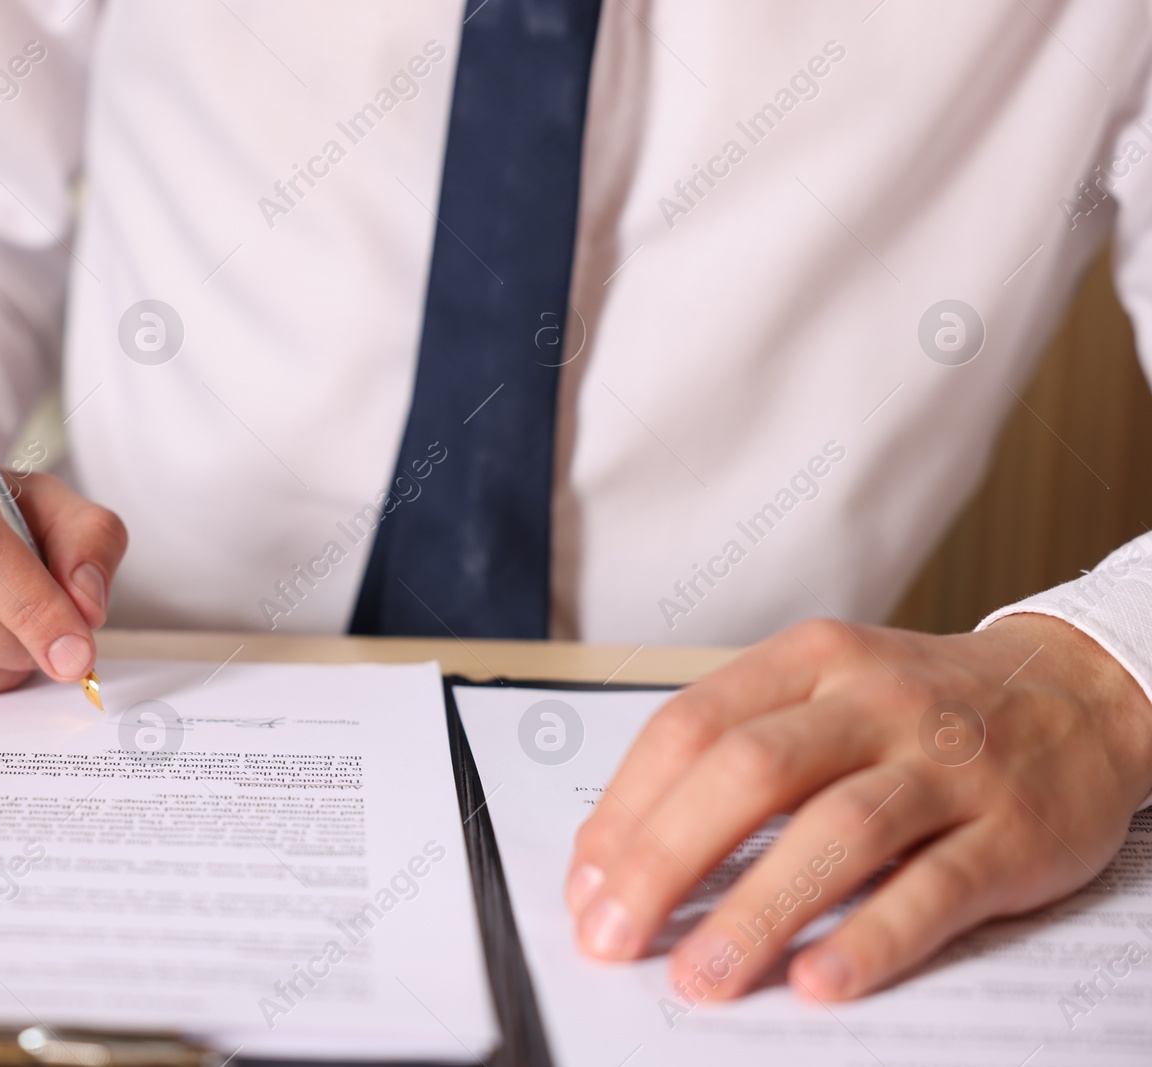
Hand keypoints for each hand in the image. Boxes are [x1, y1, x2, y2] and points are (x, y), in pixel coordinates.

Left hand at [564, 614, 1151, 1000]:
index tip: (586, 882)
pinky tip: (817, 982)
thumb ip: (735, 748)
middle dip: (665, 860)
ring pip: (838, 831)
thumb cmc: (920, 707)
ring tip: (701, 978)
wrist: (1080, 691)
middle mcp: (873, 700)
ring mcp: (946, 764)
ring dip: (757, 910)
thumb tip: (622, 851)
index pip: (691, 725)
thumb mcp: (825, 690)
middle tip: (613, 938)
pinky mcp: (1013, 831)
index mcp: (810, 659)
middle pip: (749, 772)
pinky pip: (935, 887)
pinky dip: (872, 937)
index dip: (627, 808)